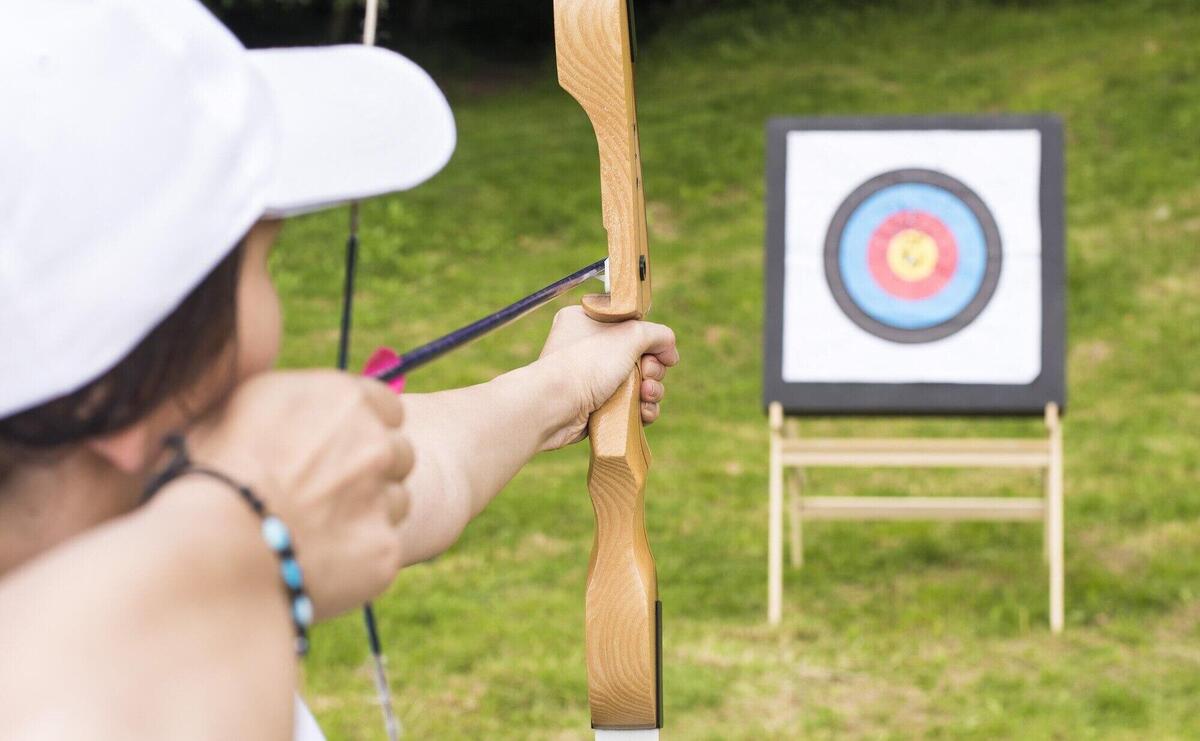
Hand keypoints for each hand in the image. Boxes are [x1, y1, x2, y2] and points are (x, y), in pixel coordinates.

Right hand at [183, 371, 411, 619]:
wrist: (211, 545)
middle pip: (398, 453)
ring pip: (396, 502)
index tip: (341, 447)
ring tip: (314, 531)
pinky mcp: (384, 551)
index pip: (386, 407)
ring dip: (367, 515)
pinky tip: (314, 564)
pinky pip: (381, 551)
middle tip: (328, 493)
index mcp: (341, 398)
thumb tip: (293, 411)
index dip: (365, 428)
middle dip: (372, 471)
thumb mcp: (236, 410)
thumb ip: (288, 405)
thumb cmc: (206, 473)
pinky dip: (356, 560)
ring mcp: (383, 497)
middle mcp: (374, 442)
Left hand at [537, 306, 678, 448]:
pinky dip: (641, 409)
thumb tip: (669, 348)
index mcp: (588, 321)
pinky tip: (642, 412)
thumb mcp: (628, 335)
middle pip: (640, 356)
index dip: (651, 339)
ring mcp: (593, 379)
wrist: (553, 407)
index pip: (631, 324)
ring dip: (651, 391)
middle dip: (653, 369)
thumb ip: (657, 334)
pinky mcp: (597, 406)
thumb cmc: (585, 364)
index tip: (663, 352)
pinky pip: (630, 405)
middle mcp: (589, 348)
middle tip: (647, 374)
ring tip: (645, 395)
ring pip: (638, 383)